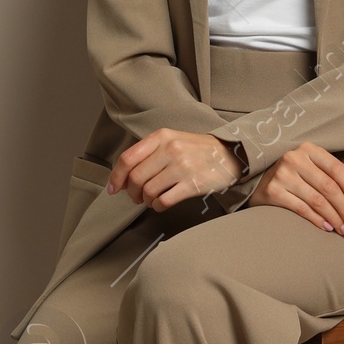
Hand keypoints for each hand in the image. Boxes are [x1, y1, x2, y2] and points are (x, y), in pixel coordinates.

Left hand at [107, 129, 242, 209]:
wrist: (229, 154)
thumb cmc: (196, 150)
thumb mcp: (171, 140)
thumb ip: (147, 153)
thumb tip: (121, 177)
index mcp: (161, 137)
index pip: (128, 158)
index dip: (116, 176)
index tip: (113, 188)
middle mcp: (170, 149)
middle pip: (135, 178)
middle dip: (131, 192)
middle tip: (136, 197)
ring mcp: (182, 167)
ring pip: (148, 191)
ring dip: (145, 200)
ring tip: (151, 200)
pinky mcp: (192, 184)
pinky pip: (164, 201)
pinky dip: (158, 206)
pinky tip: (161, 203)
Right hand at [251, 142, 343, 234]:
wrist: (256, 182)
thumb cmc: (291, 176)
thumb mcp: (309, 167)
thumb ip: (329, 175)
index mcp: (308, 149)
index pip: (337, 169)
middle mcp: (294, 159)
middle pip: (329, 187)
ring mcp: (282, 175)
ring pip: (318, 200)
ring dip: (334, 218)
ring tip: (343, 229)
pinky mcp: (273, 192)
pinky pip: (302, 209)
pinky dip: (318, 220)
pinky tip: (327, 227)